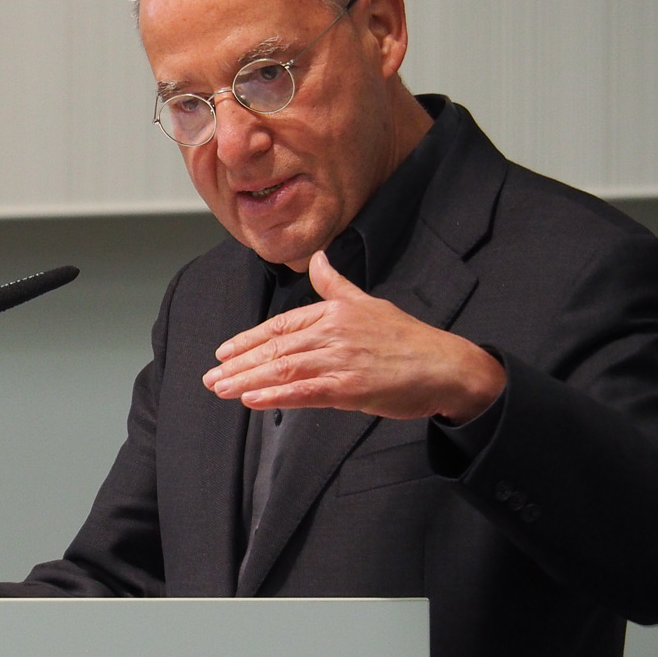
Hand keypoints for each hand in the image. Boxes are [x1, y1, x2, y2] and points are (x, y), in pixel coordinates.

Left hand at [202, 250, 505, 422]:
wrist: (446, 366)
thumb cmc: (407, 338)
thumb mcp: (368, 302)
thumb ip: (335, 284)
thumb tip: (318, 256)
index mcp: (334, 312)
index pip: (280, 325)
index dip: (249, 339)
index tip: (224, 352)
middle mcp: (332, 332)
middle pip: (275, 348)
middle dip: (239, 363)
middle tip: (211, 376)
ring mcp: (340, 360)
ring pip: (283, 369)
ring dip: (248, 380)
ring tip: (221, 389)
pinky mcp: (350, 388)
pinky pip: (304, 392)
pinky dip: (276, 395)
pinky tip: (252, 400)